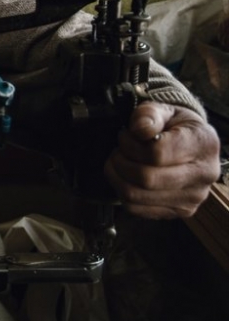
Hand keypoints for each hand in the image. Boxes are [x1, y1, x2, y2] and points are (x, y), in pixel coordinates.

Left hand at [105, 101, 221, 218]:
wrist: (191, 145)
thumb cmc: (174, 126)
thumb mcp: (163, 110)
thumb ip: (148, 114)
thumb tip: (140, 129)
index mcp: (203, 144)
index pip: (157, 153)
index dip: (130, 144)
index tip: (125, 135)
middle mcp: (203, 174)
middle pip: (147, 178)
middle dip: (121, 162)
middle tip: (118, 150)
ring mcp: (193, 197)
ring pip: (137, 196)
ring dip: (117, 177)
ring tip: (119, 162)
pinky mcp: (180, 211)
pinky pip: (137, 209)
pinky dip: (121, 192)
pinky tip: (125, 177)